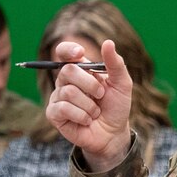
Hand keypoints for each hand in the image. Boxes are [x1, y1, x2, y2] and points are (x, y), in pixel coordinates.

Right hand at [44, 38, 133, 171]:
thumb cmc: (116, 107)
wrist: (113, 134)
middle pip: (67, 70)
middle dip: (90, 84)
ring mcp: (58, 97)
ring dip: (89, 105)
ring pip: (68, 92)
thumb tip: (108, 42)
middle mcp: (66, 81)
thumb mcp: (122, 84)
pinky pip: (63, 108)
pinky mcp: (53, 114)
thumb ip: (115, 64)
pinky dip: (81, 115)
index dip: (68, 49)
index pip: (65, 52)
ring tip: (95, 112)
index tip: (80, 53)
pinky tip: (86, 120)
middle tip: (100, 95)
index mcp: (80, 70)